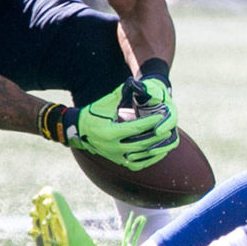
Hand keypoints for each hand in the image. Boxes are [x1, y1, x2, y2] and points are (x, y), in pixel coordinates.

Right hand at [61, 78, 177, 169]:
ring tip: (166, 141)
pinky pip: (136, 164)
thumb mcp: (105, 103)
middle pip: (140, 144)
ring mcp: (114, 157)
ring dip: (155, 149)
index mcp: (110, 132)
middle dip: (156, 136)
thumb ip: (120, 93)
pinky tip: (158, 152)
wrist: (78, 130)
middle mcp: (112, 147)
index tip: (161, 116)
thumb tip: (133, 81)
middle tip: (168, 129)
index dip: (150, 122)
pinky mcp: (117, 161)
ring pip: (140, 156)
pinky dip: (149, 159)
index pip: (135, 128)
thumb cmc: (93, 114)